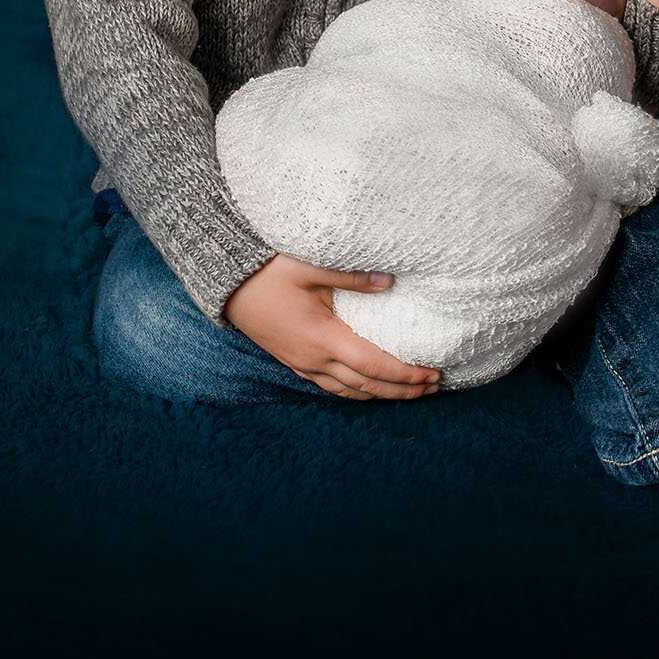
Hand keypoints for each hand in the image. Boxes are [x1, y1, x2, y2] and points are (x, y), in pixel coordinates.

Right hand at [223, 254, 441, 400]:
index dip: (405, 374)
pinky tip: (368, 387)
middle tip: (432, 388)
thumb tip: (390, 281)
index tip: (432, 375)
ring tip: (409, 392)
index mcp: (321, 337)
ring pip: (347, 392)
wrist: (225, 282)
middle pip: (365, 386)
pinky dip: (355, 391)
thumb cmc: (266, 271)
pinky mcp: (293, 361)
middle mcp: (313, 359)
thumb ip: (352, 276)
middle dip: (401, 390)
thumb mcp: (309, 265)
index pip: (373, 365)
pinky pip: (330, 386)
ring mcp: (301, 364)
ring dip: (381, 394)